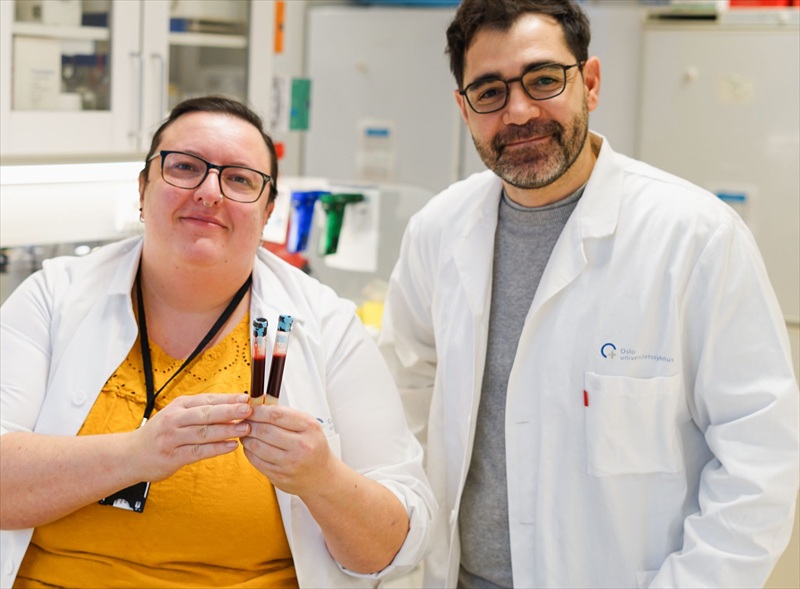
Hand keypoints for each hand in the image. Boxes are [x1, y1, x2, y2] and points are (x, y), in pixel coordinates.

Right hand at [132, 393, 252, 481]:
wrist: (130, 455)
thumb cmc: (161, 433)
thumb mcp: (177, 415)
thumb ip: (201, 411)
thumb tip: (233, 406)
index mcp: (179, 405)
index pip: (207, 400)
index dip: (227, 399)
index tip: (246, 398)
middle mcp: (174, 419)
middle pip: (206, 414)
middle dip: (229, 411)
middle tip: (248, 410)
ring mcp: (172, 438)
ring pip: (204, 433)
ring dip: (226, 430)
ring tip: (245, 428)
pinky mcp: (172, 456)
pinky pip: (198, 451)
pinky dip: (216, 449)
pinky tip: (232, 446)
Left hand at [240, 405, 334, 495]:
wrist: (322, 475)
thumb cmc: (313, 446)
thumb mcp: (308, 425)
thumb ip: (286, 415)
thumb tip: (260, 404)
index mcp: (309, 428)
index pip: (276, 415)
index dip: (258, 410)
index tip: (250, 408)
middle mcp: (301, 446)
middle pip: (265, 430)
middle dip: (249, 423)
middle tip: (243, 420)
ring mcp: (290, 463)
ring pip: (257, 446)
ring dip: (247, 437)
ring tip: (245, 433)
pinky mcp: (280, 476)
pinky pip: (256, 461)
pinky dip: (249, 451)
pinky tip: (250, 446)